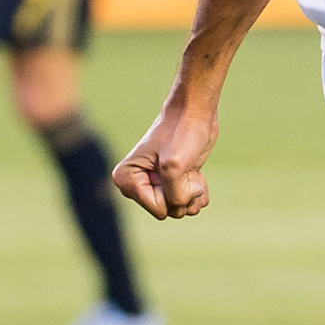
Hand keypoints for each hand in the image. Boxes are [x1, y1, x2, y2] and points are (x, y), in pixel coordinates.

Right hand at [113, 96, 219, 219]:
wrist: (195, 113)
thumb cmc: (181, 133)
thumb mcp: (174, 166)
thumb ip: (176, 195)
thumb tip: (184, 206)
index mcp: (126, 180)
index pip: (159, 209)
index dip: (172, 191)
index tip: (171, 166)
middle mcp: (137, 186)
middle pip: (170, 212)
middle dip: (184, 193)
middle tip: (183, 167)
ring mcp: (156, 186)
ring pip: (182, 210)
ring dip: (193, 191)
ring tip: (189, 168)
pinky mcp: (173, 184)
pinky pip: (191, 204)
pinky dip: (199, 189)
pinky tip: (194, 170)